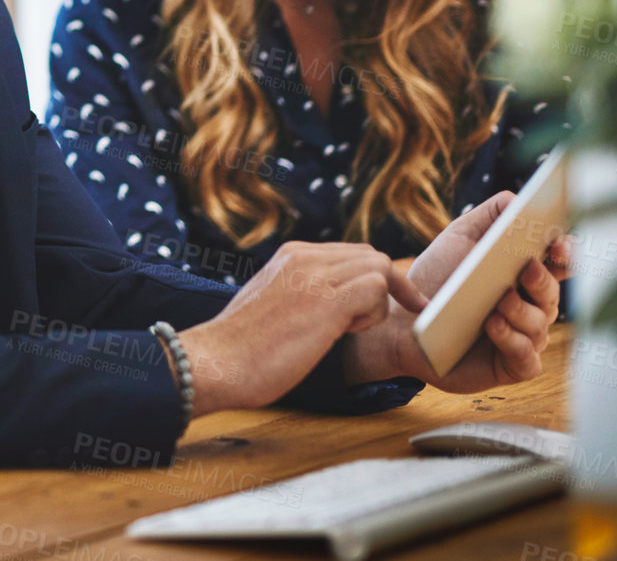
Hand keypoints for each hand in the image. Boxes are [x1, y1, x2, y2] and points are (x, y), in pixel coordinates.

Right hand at [178, 242, 428, 415]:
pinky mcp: (326, 301)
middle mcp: (304, 257)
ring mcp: (315, 276)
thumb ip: (297, 293)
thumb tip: (323, 308)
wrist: (216, 361)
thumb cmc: (239, 348)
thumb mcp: (269, 304)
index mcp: (290, 256)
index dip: (371, 279)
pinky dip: (375, 314)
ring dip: (378, 303)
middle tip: (401, 316)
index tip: (384, 304)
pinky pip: (377, 290)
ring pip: (379, 269)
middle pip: (371, 256)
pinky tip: (347, 333)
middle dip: (390, 287)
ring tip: (350, 330)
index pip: (350, 253)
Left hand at [347, 192, 573, 391]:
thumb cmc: (436, 278)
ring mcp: (524, 337)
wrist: (401, 320)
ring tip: (498, 301)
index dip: (567, 254)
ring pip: (539, 325)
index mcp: (525, 275)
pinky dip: (513, 341)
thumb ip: (491, 215)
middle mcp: (531, 306)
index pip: (561, 264)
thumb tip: (520, 200)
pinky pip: (526, 358)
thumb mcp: (460, 238)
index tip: (558, 244)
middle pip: (552, 293)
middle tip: (525, 268)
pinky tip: (493, 325)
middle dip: (542, 280)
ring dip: (521, 311)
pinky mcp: (510, 366)